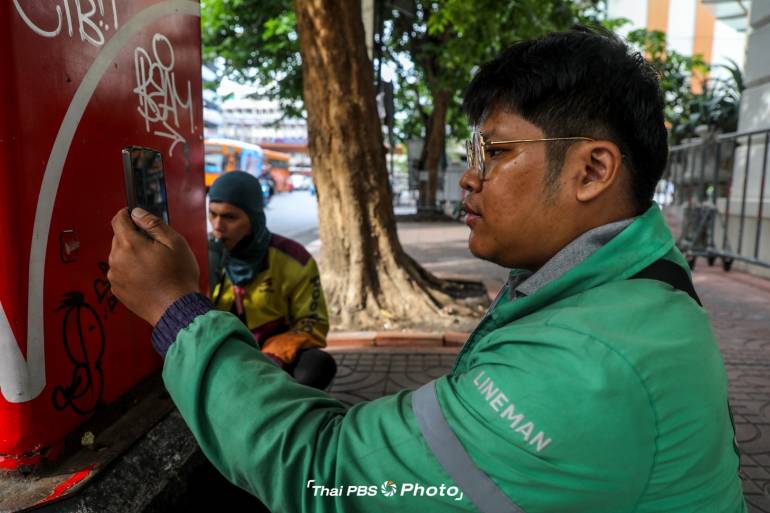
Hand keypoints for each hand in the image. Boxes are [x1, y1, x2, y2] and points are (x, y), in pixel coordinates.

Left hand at [108, 208, 199, 325]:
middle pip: (119, 238)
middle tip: (155, 248)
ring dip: (132, 255)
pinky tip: (149, 278)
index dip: (127, 214)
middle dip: (134, 237)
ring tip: (154, 266)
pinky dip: (131, 271)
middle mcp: (117, 259)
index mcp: (130, 245)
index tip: (135, 215)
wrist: (177, 309)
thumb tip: (137, 213)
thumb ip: (153, 224)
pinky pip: (121, 272)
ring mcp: (115, 276)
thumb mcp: (175, 243)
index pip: (118, 220)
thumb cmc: (179, 277)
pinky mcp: (117, 290)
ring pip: (120, 256)